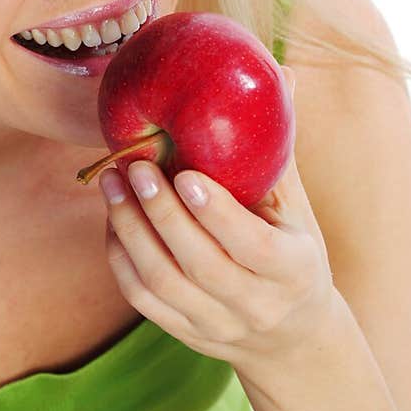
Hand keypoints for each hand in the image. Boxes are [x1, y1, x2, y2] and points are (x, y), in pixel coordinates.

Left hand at [99, 84, 338, 374]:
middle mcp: (257, 306)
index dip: (216, 213)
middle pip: (198, 264)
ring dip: (130, 229)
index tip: (185, 173)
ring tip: (111, 183)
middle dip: (160, 213)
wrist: (291, 337)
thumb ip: (280, 151)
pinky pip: (142, 298)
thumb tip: (278, 73)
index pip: (251, 247)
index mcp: (294, 270)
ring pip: (162, 282)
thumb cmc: (294, 252)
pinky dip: (121, 257)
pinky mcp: (186, 334)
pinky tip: (113, 219)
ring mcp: (217, 326)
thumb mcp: (299, 210)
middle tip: (134, 166)